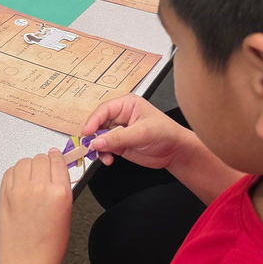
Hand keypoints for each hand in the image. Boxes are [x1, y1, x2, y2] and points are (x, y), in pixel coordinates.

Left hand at [0, 150, 71, 263]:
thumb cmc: (48, 247)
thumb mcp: (66, 214)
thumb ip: (61, 189)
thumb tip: (57, 172)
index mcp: (59, 193)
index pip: (58, 161)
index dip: (57, 158)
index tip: (56, 158)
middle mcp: (38, 188)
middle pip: (41, 158)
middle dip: (44, 163)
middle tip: (44, 173)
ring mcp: (18, 190)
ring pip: (24, 162)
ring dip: (29, 167)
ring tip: (31, 180)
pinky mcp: (4, 195)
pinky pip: (10, 172)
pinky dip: (15, 174)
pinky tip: (20, 185)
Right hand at [80, 95, 195, 171]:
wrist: (175, 151)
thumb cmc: (166, 133)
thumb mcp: (141, 133)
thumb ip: (118, 138)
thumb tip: (97, 141)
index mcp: (126, 104)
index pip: (103, 110)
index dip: (93, 121)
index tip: (86, 132)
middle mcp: (120, 116)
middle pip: (98, 123)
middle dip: (93, 136)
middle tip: (89, 146)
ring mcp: (118, 131)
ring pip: (98, 137)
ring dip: (97, 147)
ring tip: (102, 155)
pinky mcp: (119, 144)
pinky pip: (104, 148)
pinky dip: (103, 154)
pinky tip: (108, 159)